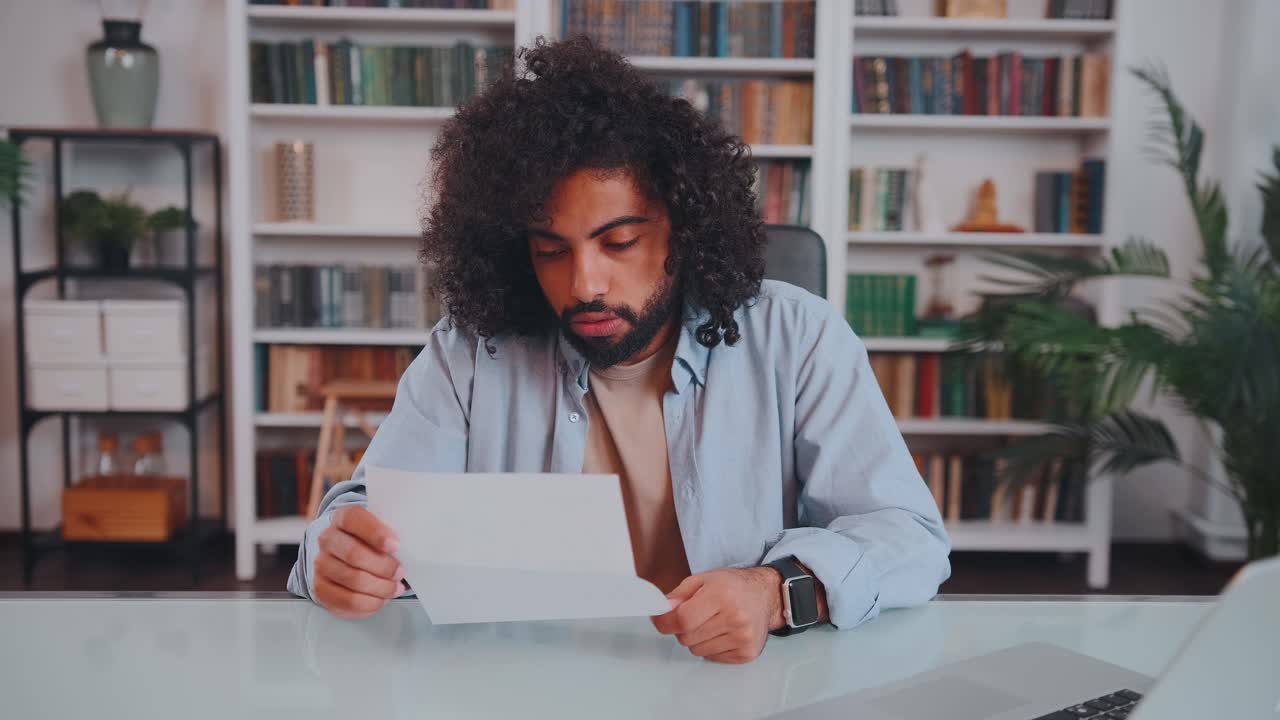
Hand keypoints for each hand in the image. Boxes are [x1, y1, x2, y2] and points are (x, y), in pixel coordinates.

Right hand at [313, 505, 404, 618]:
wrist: (347, 557)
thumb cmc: (372, 543)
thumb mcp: (382, 530)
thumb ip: (392, 534)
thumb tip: (415, 546)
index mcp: (343, 517)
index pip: (354, 519)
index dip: (376, 533)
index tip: (396, 545)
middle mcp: (327, 539)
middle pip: (354, 554)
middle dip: (384, 567)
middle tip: (401, 572)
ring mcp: (321, 564)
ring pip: (353, 580)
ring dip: (381, 587)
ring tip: (395, 588)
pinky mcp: (321, 588)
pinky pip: (347, 600)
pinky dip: (370, 603)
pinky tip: (381, 599)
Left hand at [651, 568, 783, 663]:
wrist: (766, 595)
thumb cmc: (732, 586)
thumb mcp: (703, 579)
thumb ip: (678, 595)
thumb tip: (660, 611)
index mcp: (721, 595)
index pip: (682, 619)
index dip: (664, 622)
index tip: (659, 620)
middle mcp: (735, 618)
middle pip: (686, 638)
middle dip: (683, 628)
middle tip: (694, 616)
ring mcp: (742, 638)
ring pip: (697, 650)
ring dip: (697, 639)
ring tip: (711, 623)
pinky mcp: (747, 653)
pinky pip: (711, 657)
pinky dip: (710, 647)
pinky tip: (722, 632)